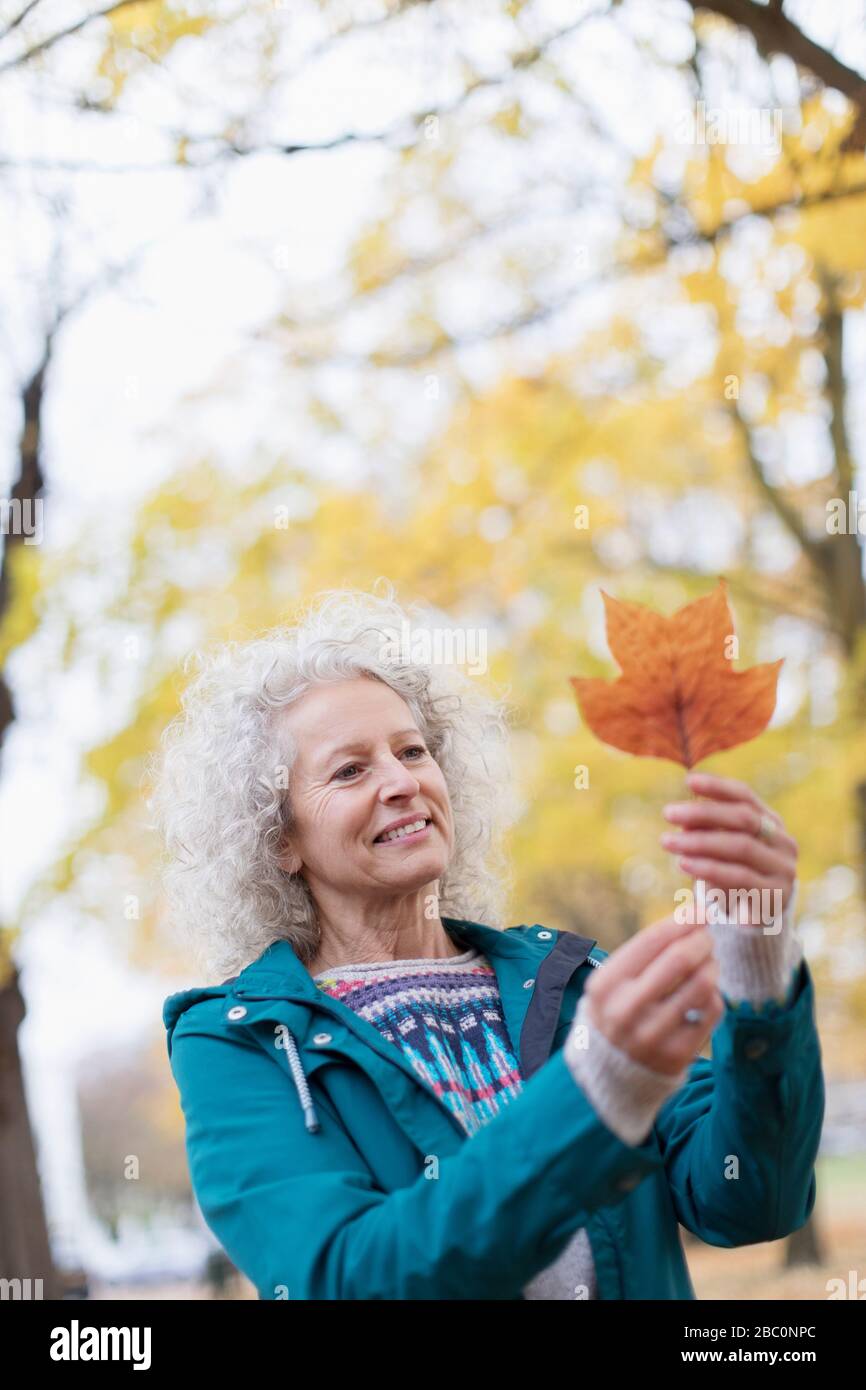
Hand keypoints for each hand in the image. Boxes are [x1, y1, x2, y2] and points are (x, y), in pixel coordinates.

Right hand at [582, 913, 724, 1076]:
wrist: (611, 1071)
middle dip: (701, 939)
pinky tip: (705, 992)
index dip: (682, 920)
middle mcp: (626, 1010)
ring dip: (712, 964)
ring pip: (702, 983)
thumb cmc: (619, 1008)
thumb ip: (646, 951)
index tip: (700, 911)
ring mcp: (652, 1035)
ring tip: (709, 962)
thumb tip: (692, 916)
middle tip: (708, 936)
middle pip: (680, 958)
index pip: (652, 940)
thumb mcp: (614, 979)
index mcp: (606, 984)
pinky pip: (711, 1010)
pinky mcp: (677, 1054)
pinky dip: (713, 994)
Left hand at [659, 771, 797, 926]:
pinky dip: (709, 868)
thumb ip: (707, 831)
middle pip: (744, 819)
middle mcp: (783, 843)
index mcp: (772, 823)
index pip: (746, 797)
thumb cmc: (733, 873)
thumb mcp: (720, 849)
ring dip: (700, 842)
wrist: (756, 917)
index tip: (688, 781)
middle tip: (668, 812)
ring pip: (741, 847)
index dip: (718, 787)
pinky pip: (739, 877)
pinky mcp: (774, 897)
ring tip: (668, 841)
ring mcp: (783, 870)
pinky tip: (684, 863)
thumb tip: (684, 820)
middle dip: (703, 813)